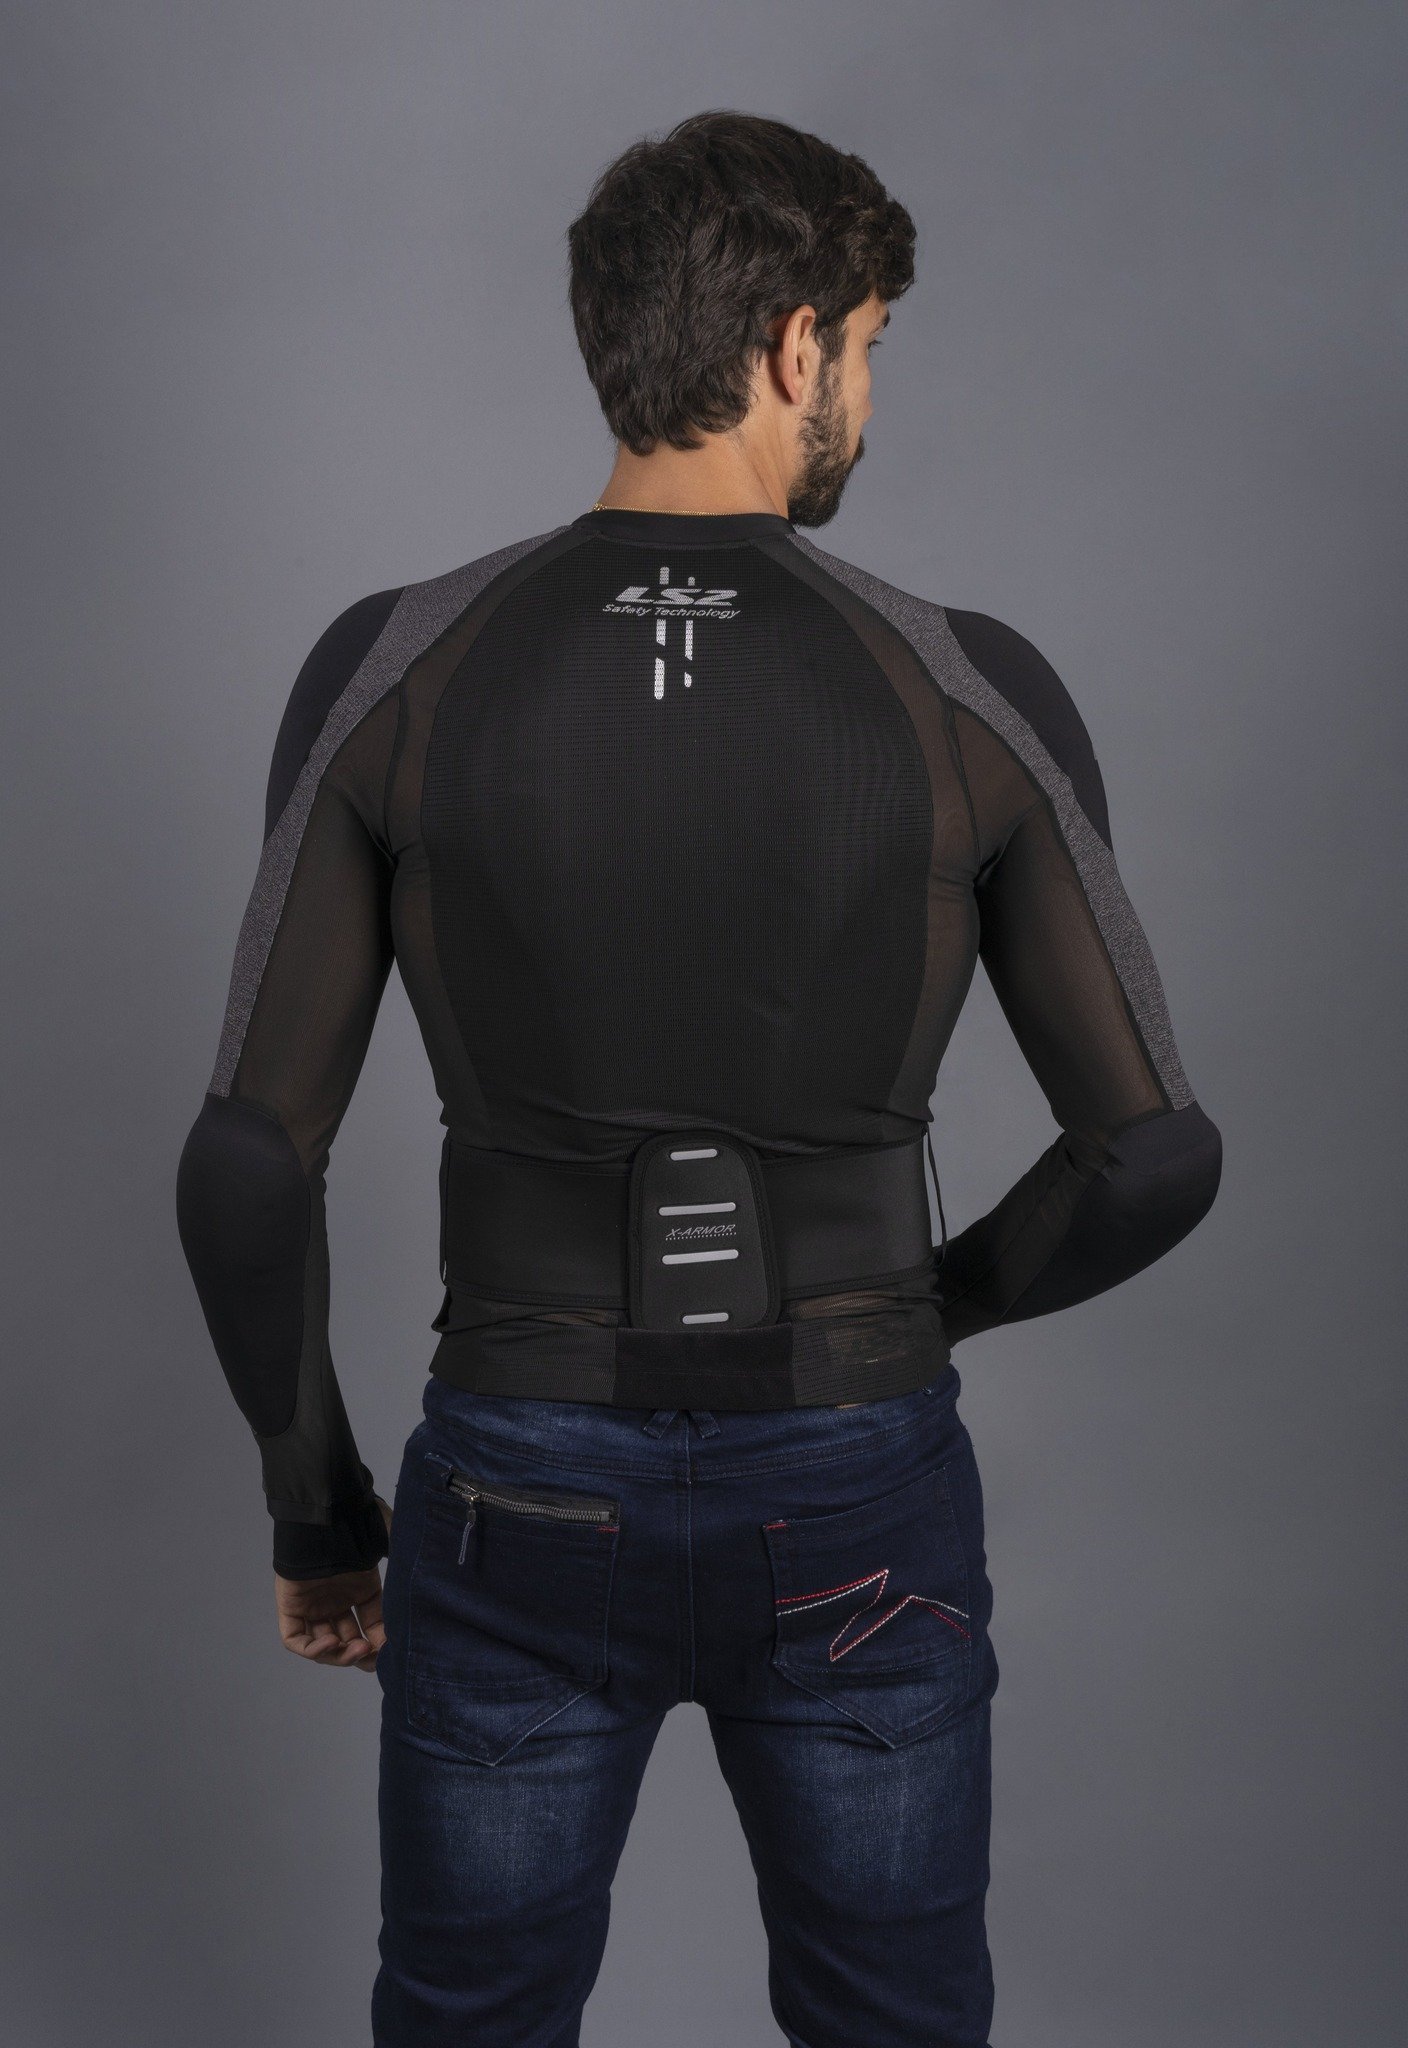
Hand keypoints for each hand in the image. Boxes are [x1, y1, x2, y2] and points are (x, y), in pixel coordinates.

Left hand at [275, 1496, 393, 1673]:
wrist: (324, 1516)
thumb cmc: (357, 1528)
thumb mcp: (389, 1542)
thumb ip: (403, 1557)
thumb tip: (428, 1572)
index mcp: (359, 1586)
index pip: (372, 1623)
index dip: (381, 1640)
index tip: (391, 1648)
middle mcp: (336, 1599)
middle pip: (348, 1638)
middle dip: (361, 1652)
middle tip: (371, 1653)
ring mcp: (312, 1604)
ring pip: (323, 1644)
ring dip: (340, 1655)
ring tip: (356, 1650)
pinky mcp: (289, 1607)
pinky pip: (295, 1639)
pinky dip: (312, 1649)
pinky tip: (331, 1643)